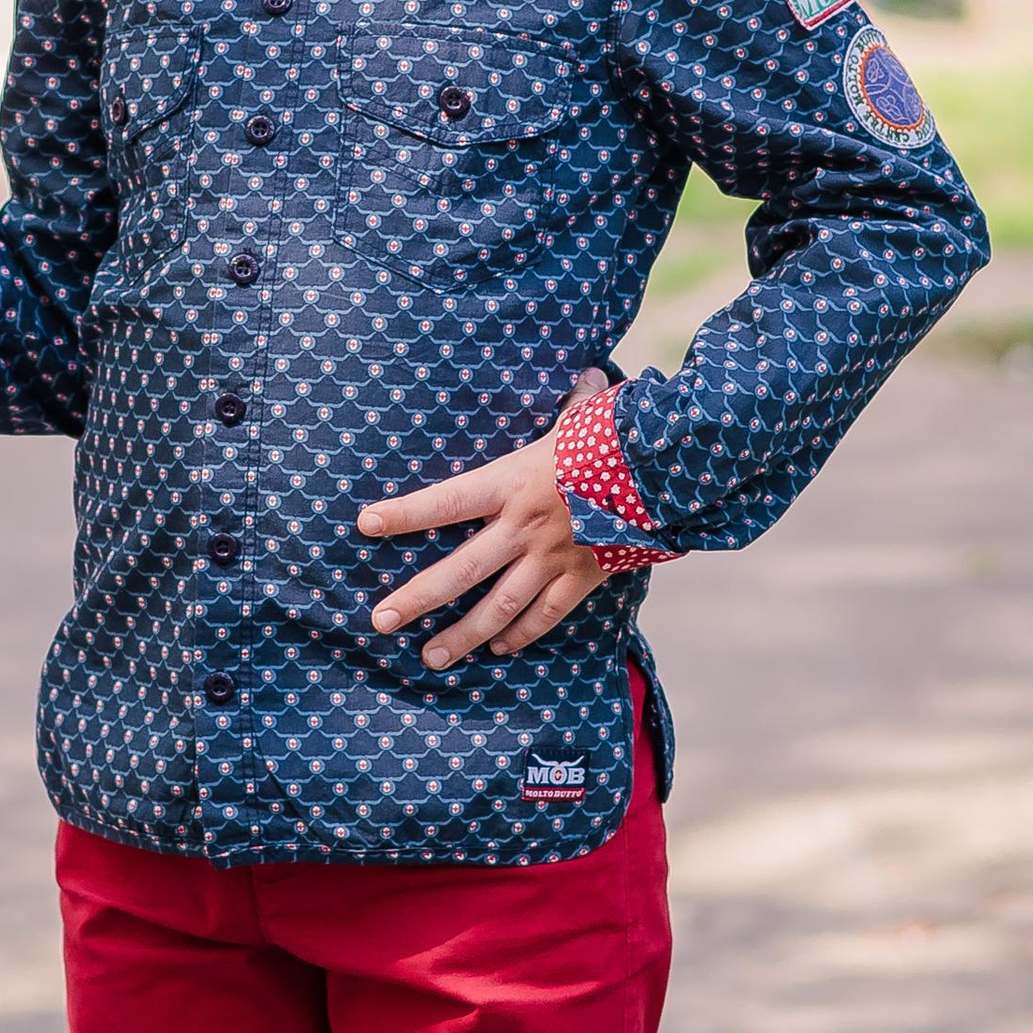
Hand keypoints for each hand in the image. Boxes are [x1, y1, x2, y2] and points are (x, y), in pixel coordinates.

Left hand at [358, 399, 610, 668]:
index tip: (365, 525)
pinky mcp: (583, 577)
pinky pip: (545, 614)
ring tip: (430, 657)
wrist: (667, 474)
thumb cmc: (618, 436)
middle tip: (379, 621)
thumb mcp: (583, 417)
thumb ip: (573, 404)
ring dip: (462, 635)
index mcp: (512, 483)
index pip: (444, 501)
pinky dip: (521, 633)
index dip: (403, 514)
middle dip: (416, 599)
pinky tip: (498, 648)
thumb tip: (586, 375)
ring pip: (497, 607)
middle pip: (459, 570)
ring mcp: (552, 557)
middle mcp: (524, 526)